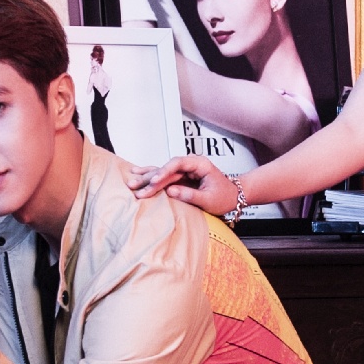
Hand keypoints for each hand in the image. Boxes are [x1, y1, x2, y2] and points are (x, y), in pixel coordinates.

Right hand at [128, 153, 243, 215]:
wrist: (233, 196)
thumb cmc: (224, 197)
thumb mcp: (209, 199)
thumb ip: (190, 195)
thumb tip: (170, 191)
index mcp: (199, 164)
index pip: (177, 164)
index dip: (164, 172)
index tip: (154, 181)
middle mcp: (190, 164)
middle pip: (166, 169)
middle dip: (150, 179)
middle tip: (136, 188)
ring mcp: (184, 170)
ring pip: (162, 172)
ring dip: (146, 178)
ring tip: (131, 182)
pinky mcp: (180, 177)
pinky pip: (163, 176)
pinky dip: (150, 176)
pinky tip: (137, 173)